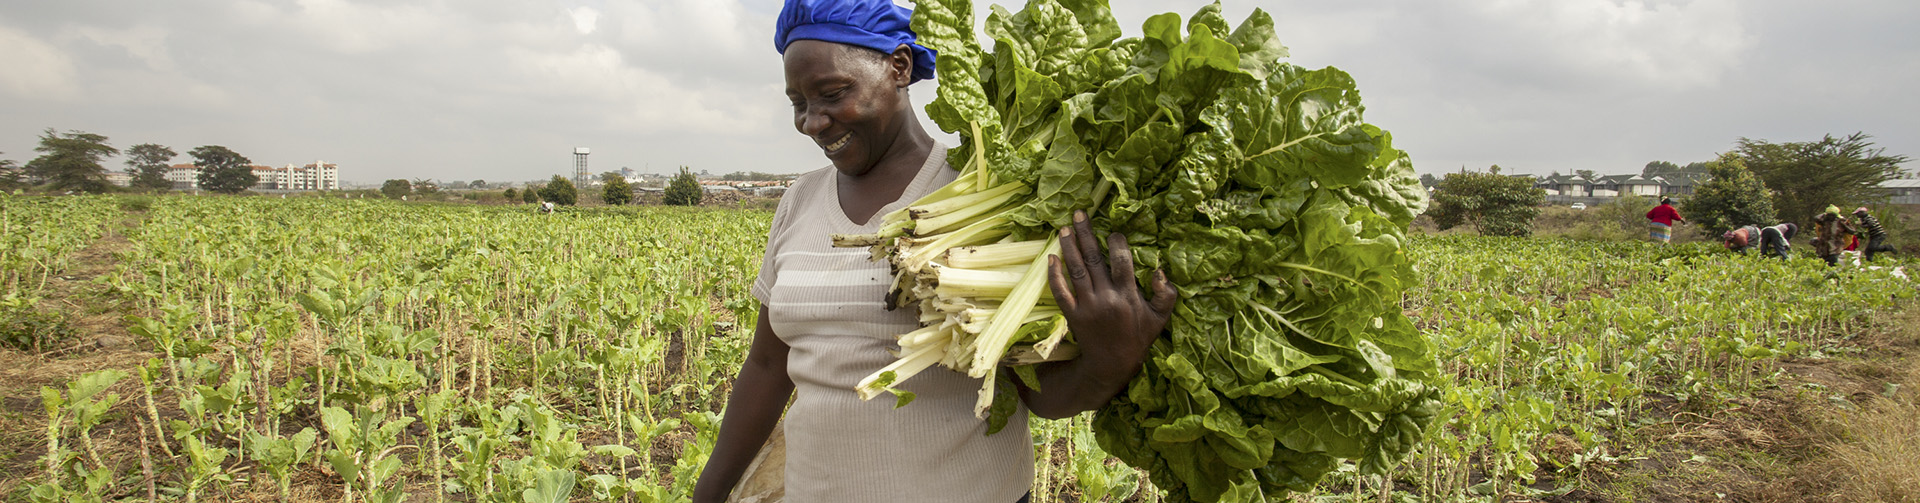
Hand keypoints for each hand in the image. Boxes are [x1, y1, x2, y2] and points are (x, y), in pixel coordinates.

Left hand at [1047, 210, 1176, 370]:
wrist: (1112, 364)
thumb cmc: (1138, 337)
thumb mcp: (1160, 318)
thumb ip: (1166, 294)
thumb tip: (1160, 271)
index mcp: (1128, 295)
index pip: (1121, 262)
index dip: (1116, 243)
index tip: (1113, 232)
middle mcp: (1106, 297)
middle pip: (1093, 259)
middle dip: (1086, 234)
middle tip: (1078, 213)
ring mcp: (1087, 306)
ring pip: (1076, 270)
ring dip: (1068, 247)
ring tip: (1063, 229)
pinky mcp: (1072, 315)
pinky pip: (1061, 292)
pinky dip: (1054, 275)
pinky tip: (1050, 258)